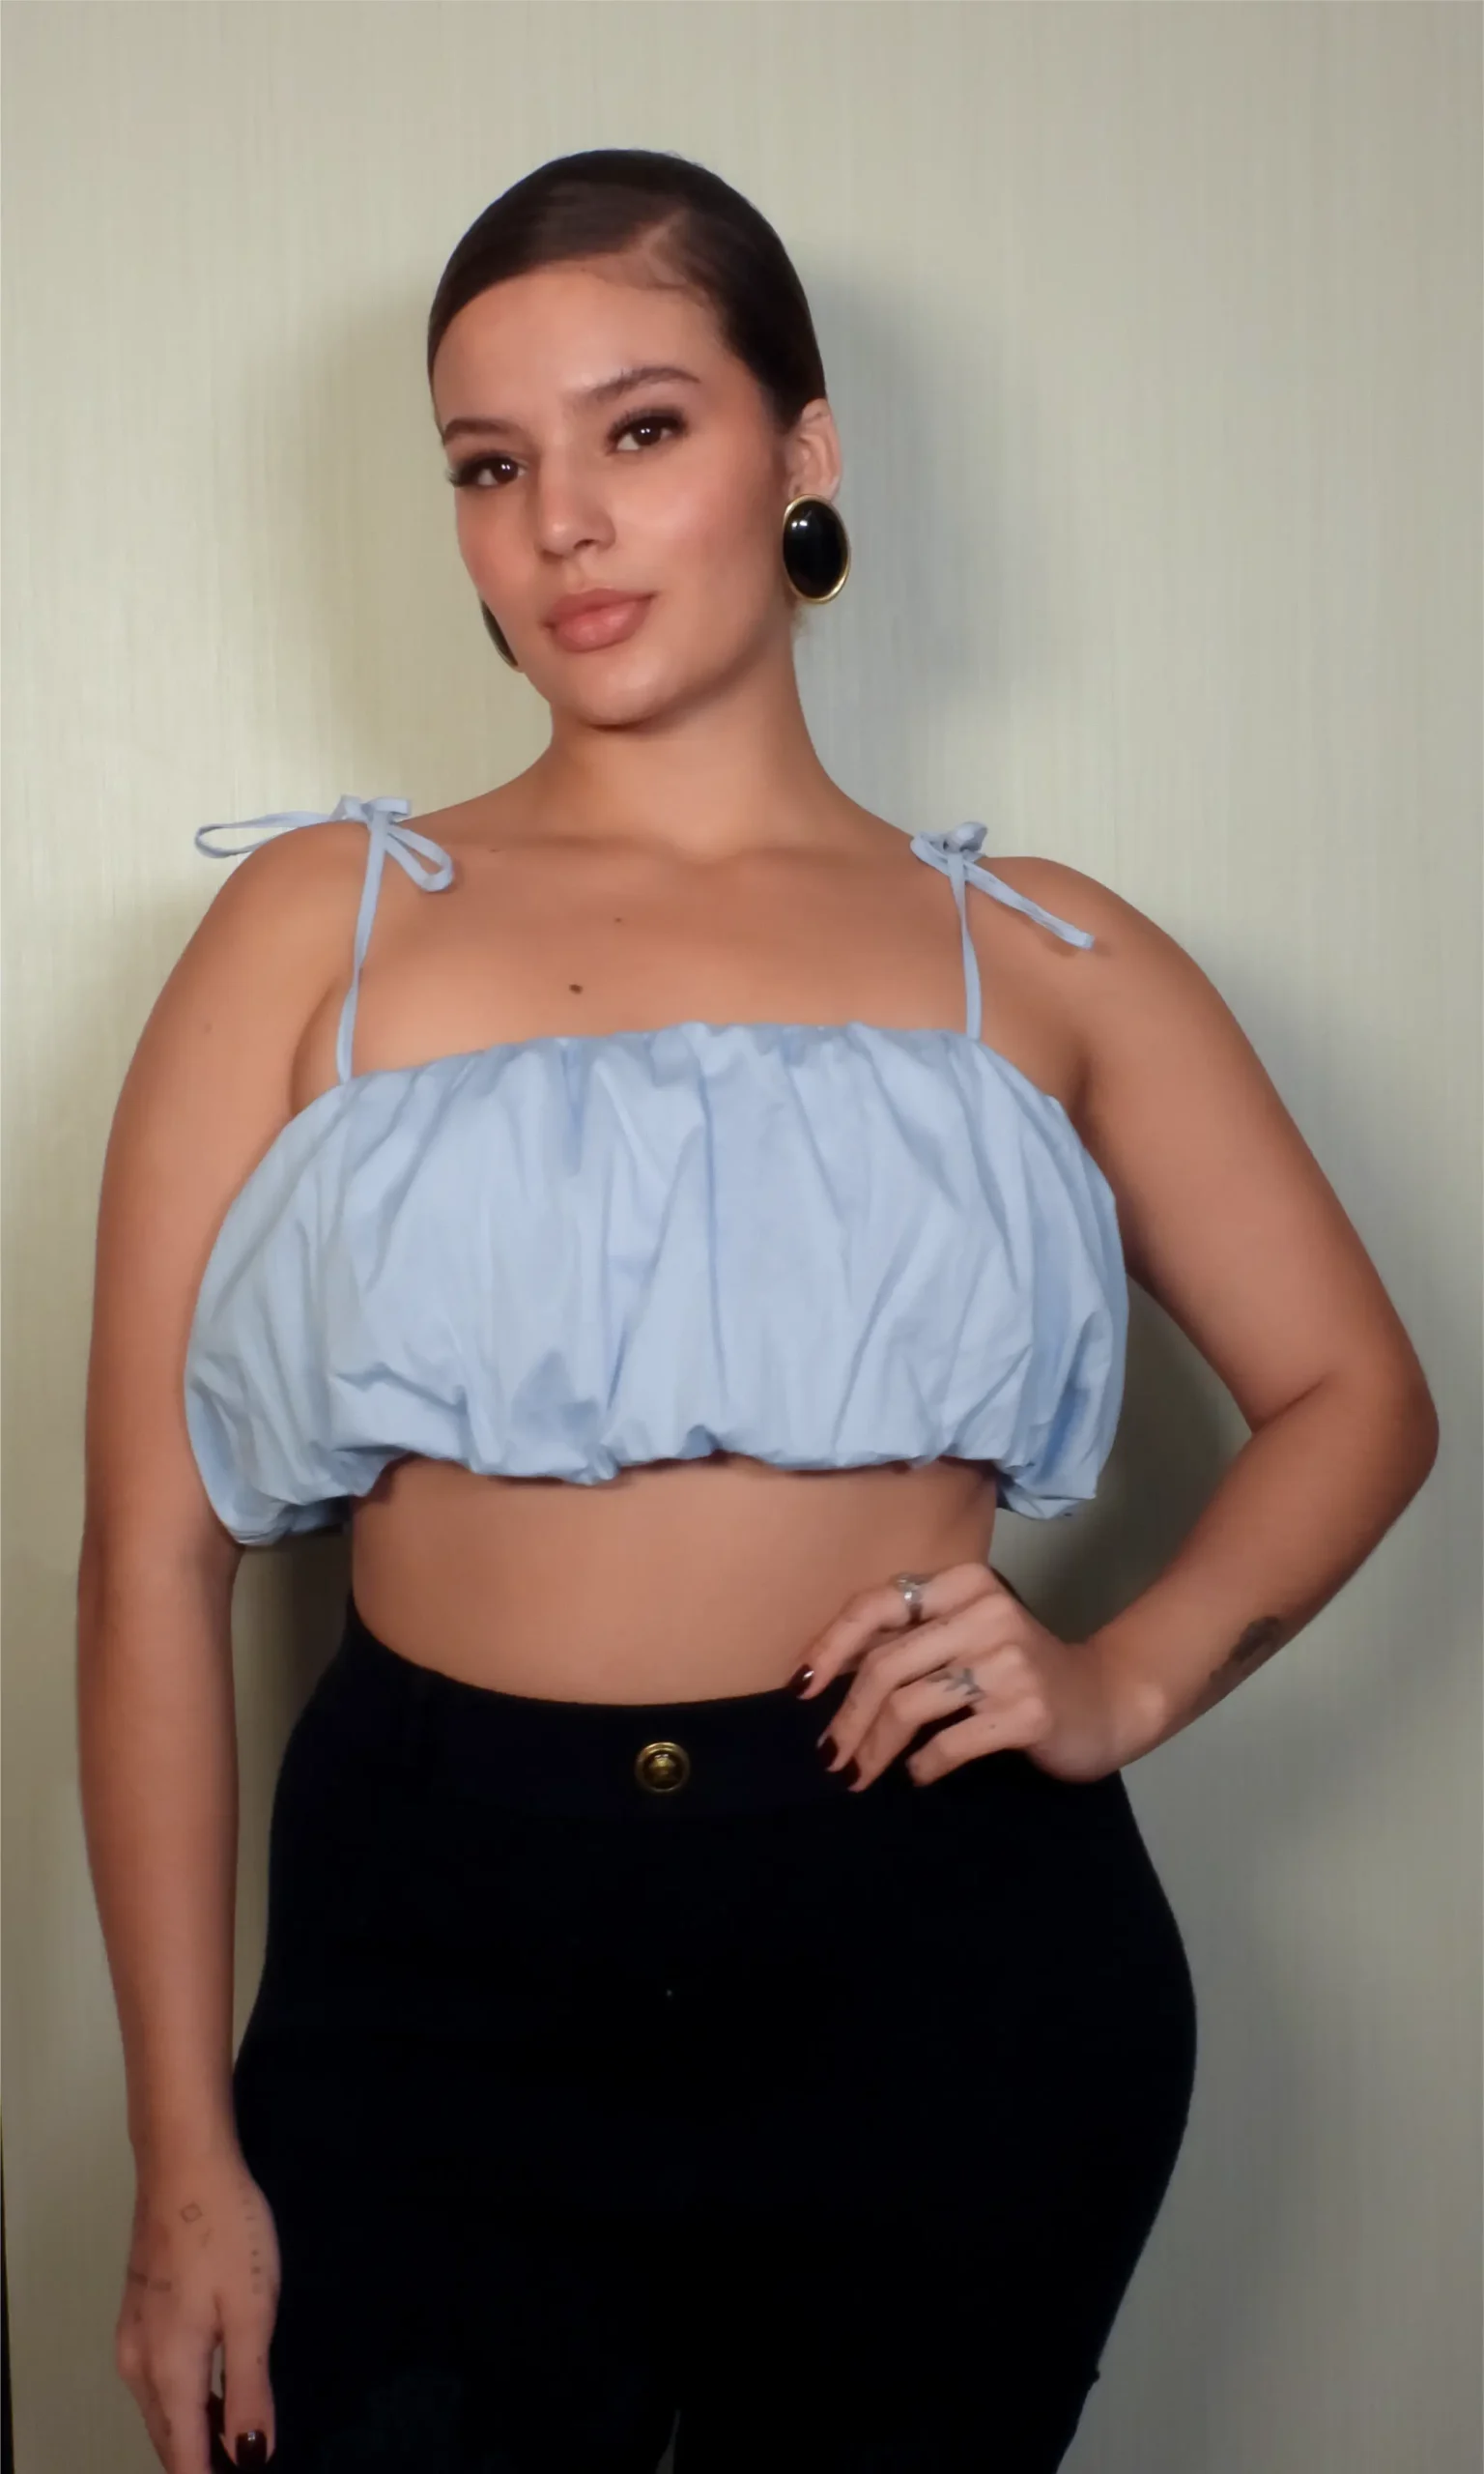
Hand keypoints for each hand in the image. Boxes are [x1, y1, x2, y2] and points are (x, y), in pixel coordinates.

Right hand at [116, 2142, 279, 2470]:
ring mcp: (132, 2337)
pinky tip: (217, 2388)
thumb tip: (250, 2458)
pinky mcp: (137, 2313)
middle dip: (204, 2460)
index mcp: (169, 2371)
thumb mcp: (252, 2313)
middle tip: (249, 2461)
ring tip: (241, 2436)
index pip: (184, 2459)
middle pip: (168, 2439)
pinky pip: (157, 2380)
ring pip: (161, 2410)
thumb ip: (249, 2391)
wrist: (184, 2164)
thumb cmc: (225, 2232)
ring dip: (195, 2431)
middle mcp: (138, 2365)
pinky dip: (185, 2399)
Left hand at [793, 1561, 1159, 1790]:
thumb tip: (822, 1671)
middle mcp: (986, 1612)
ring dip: (874, 1749)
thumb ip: (909, 1641)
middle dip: (847, 1718)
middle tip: (829, 1759)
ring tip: (859, 1776)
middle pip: (886, 1665)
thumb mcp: (965, 1636)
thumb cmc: (1019, 1670)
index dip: (830, 1646)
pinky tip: (917, 1776)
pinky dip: (923, 1765)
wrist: (1105, 1701)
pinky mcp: (1027, 1710)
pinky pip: (949, 1742)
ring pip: (910, 1706)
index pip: (876, 1605)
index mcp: (964, 1583)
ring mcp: (1009, 1661)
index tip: (799, 1688)